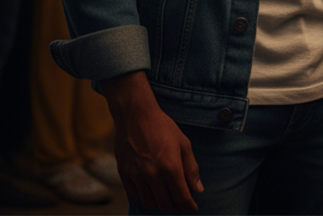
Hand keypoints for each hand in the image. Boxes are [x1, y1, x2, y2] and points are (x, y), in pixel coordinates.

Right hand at [104, 73, 202, 212]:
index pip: (182, 197)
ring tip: (166, 195)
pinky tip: (151, 190)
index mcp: (171, 166)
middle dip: (175, 206)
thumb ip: (191, 168)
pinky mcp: (124, 175)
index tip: (193, 209)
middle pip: (165, 205)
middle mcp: (153, 175)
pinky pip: (135, 197)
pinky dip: (145, 198)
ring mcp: (136, 176)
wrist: (135, 116)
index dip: (189, 207)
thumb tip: (198, 189)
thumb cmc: (163, 127)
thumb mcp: (183, 143)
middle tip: (180, 200)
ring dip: (160, 203)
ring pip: (149, 204)